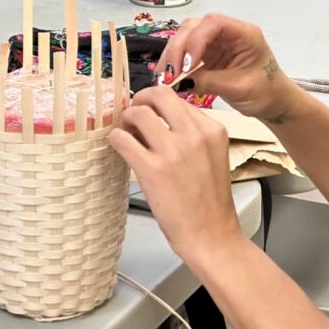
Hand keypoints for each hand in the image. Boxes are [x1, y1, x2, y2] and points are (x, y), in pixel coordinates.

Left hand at [108, 85, 241, 258]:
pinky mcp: (152, 169)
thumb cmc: (210, 202)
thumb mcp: (213, 157)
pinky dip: (115, 139)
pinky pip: (122, 139)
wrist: (211, 234)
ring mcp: (173, 151)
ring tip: (126, 132)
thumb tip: (161, 121)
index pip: (179, 99)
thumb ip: (193, 135)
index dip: (158, 104)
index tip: (149, 112)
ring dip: (126, 119)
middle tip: (133, 112)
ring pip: (138, 112)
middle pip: (160, 94)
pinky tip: (119, 147)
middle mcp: (194, 134)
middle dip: (141, 99)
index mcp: (213, 130)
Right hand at [156, 13, 298, 121]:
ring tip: (165, 77)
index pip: (213, 23)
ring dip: (173, 55)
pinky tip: (169, 77)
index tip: (186, 65)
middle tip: (169, 73)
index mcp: (245, 34)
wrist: (274, 102)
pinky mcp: (208, 53)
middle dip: (178, 48)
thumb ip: (208, 81)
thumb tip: (178, 82)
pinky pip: (186, 52)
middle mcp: (229, 32)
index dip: (195, 41)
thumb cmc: (265, 93)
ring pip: (186, 37)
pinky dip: (176, 63)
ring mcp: (217, 41)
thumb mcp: (238, 88)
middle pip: (194, 27)